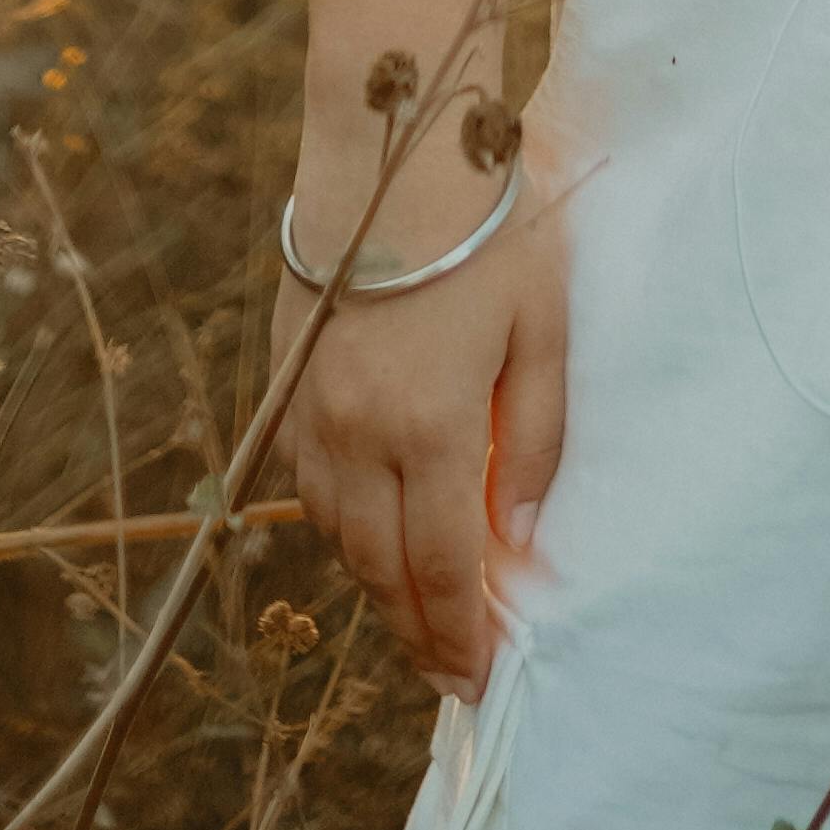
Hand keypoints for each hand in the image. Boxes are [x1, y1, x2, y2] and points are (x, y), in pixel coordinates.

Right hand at [286, 205, 568, 698]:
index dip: (460, 639)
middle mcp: (356, 436)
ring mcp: (311, 411)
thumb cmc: (488, 229)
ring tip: (418, 613)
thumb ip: (533, 440)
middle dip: (417, 633)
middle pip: (380, 572)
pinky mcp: (288, 382)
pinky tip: (370, 531)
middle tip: (450, 672)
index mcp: (428, 429)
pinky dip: (339, 525)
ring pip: (336, 536)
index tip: (477, 682)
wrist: (388, 147)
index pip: (442, 572)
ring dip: (376, 585)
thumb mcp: (541, 329)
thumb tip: (520, 537)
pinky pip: (307, 484)